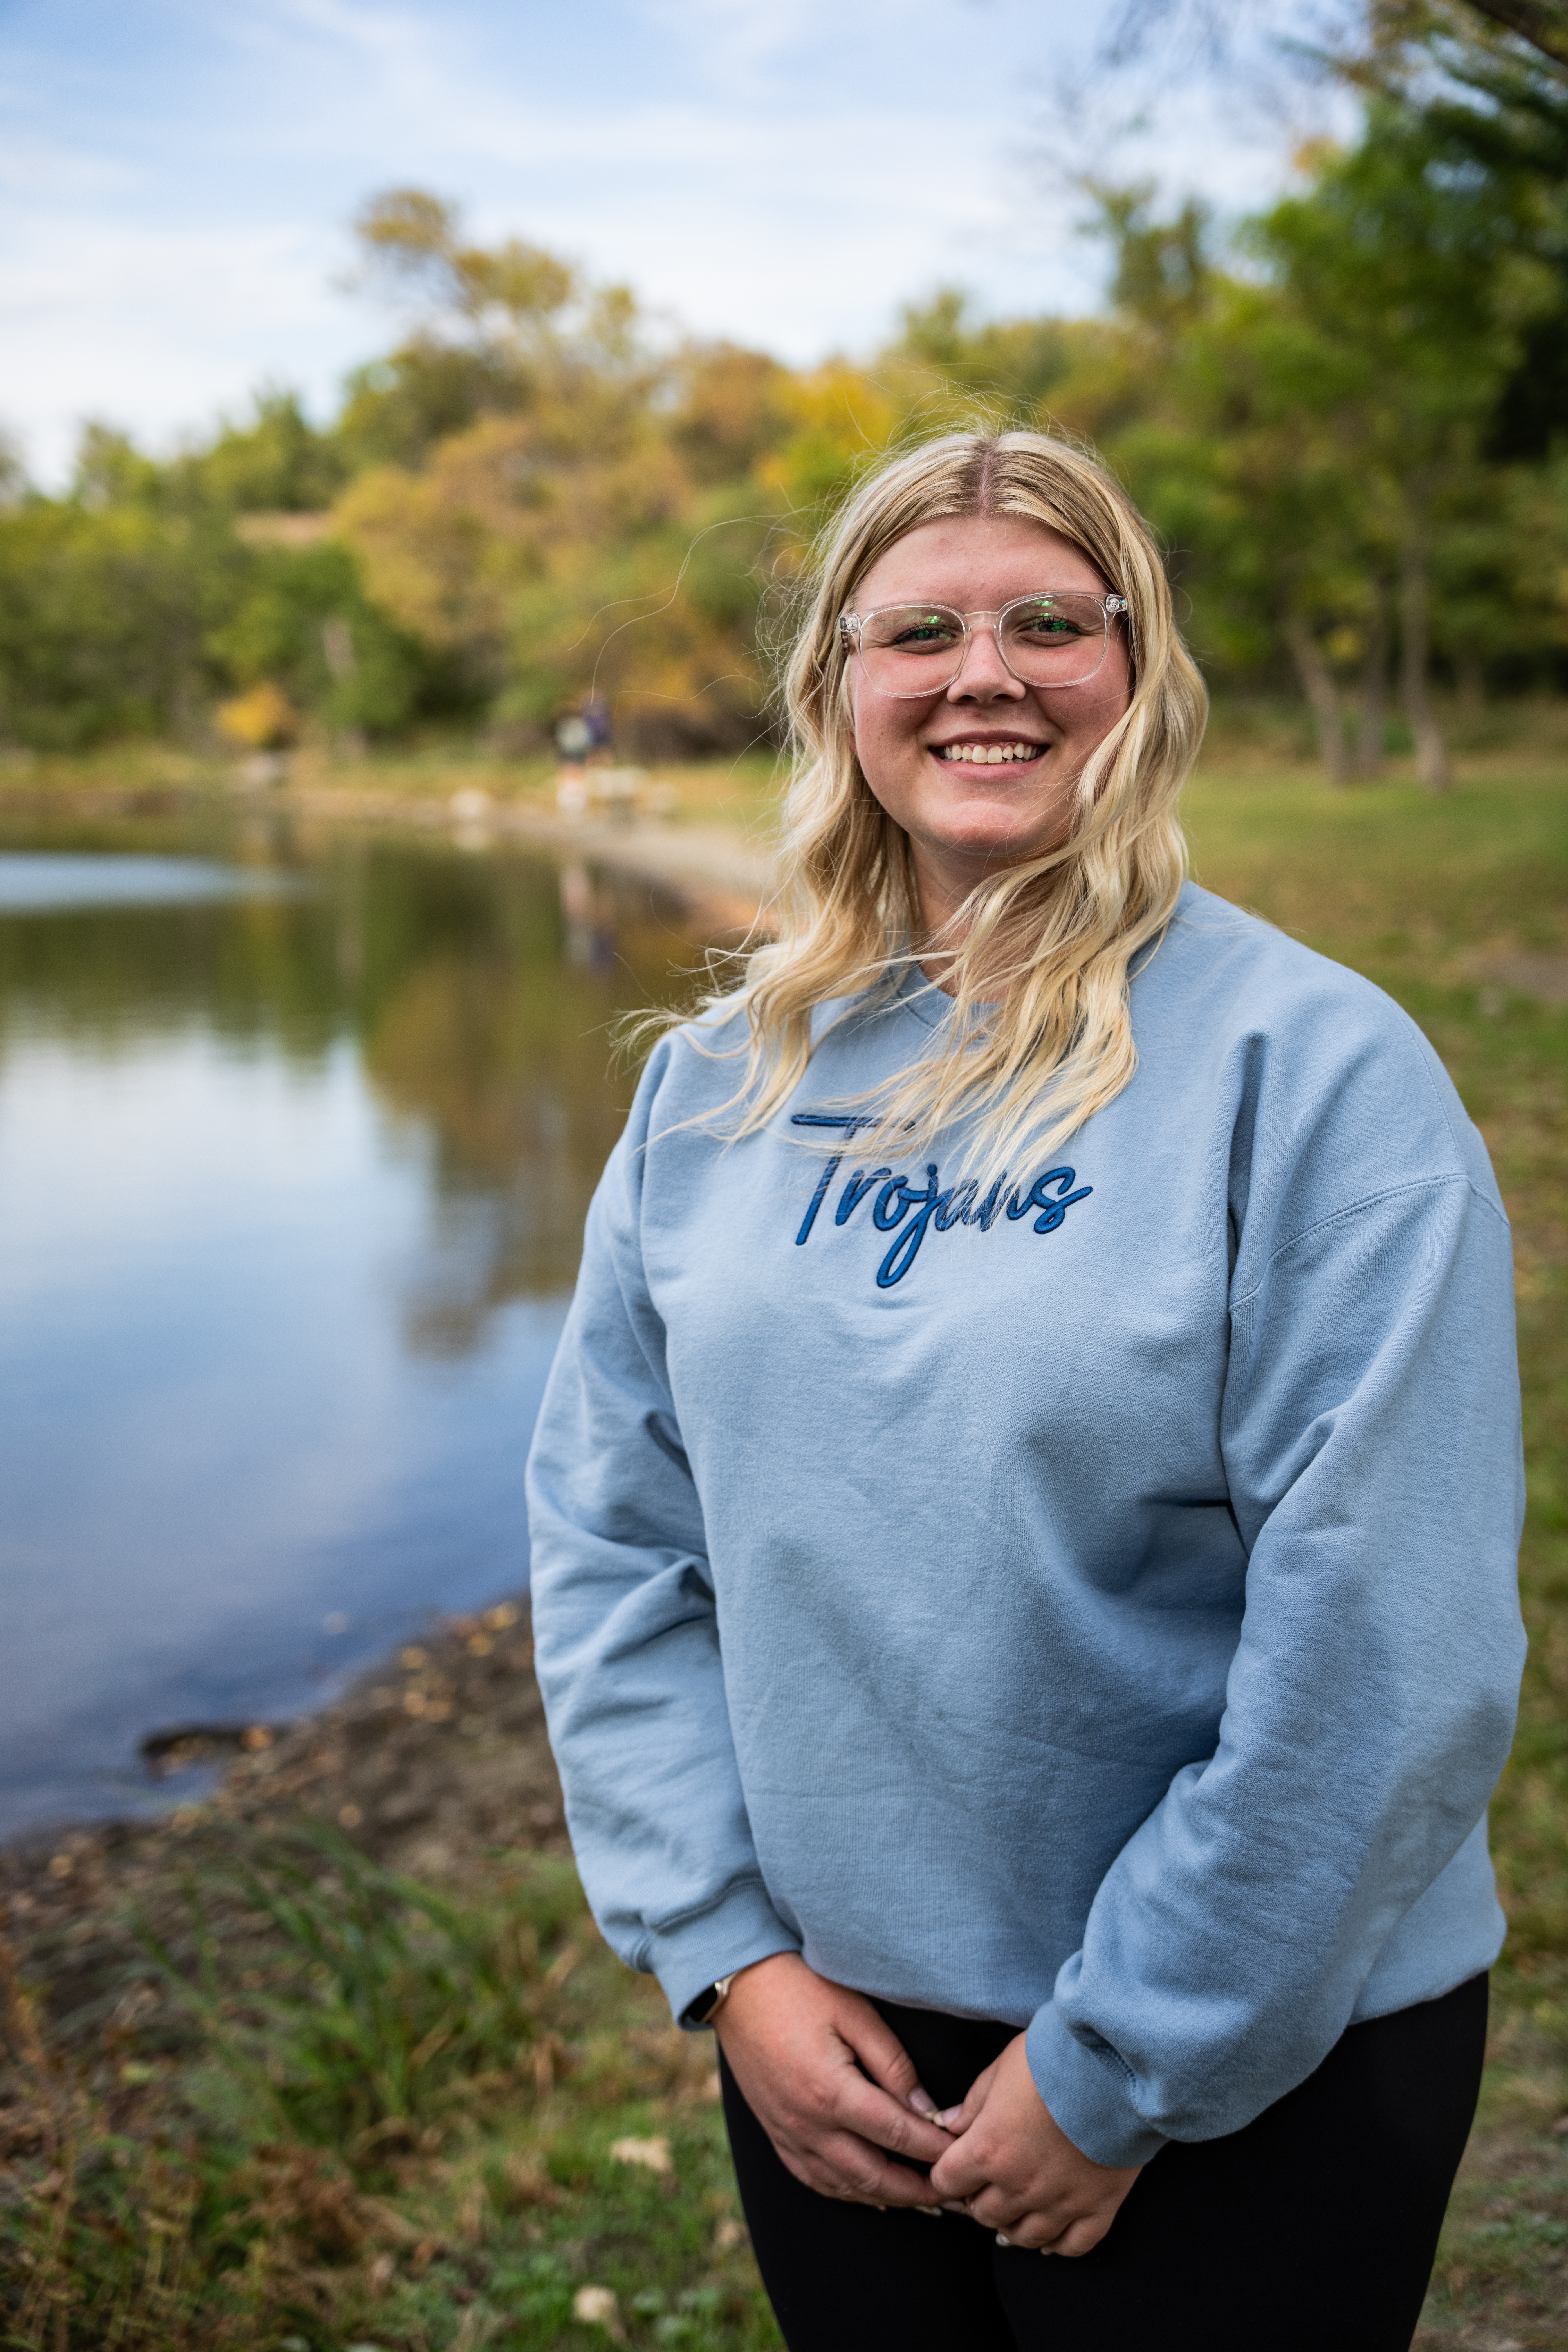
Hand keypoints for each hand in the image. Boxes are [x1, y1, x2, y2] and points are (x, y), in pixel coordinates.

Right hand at [712, 1953, 955, 2206]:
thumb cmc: (800, 1989)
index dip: (934, 2149)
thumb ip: (893, 2063)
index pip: (897, 2134)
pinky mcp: (776, 2134)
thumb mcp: (854, 2012)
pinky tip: (868, 2192)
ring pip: (844, 2186)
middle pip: (874, 2175)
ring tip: (920, 2199)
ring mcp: (788, 2134)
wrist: (739, 1989)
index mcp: (832, 2092)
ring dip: (886, 2196)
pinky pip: (815, 2179)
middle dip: (917, 2190)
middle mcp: (808, 2124)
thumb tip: (926, 2108)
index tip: (962, 2155)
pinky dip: (847, 2191)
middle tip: (950, 2191)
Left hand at [928, 2034, 1140, 2253]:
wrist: (1115, 2064)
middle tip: (986, 2183)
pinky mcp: (1099, 2207)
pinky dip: (1057, 2246)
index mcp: (988, 2150)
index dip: (947, 2175)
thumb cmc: (1053, 2058)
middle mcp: (1020, 2185)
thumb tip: (949, 2125)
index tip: (954, 2167)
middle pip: (984, 2213)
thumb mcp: (1001, 2069)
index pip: (948, 2181)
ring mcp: (1061, 2202)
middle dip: (978, 2199)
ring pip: (1024, 2236)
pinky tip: (1049, 2239)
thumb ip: (972, 2104)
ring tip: (1013, 2211)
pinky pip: (1072, 2245)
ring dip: (1012, 2225)